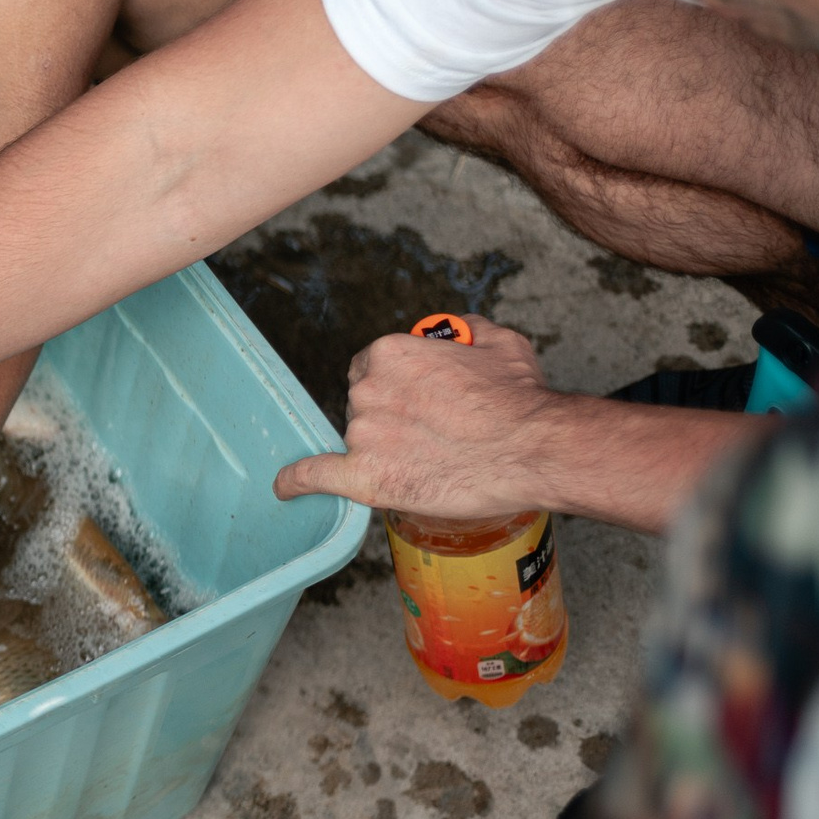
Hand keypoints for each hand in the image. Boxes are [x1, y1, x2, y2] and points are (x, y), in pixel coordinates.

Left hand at [272, 316, 559, 516]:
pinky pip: (317, 476)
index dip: (395, 385)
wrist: (534, 448)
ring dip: (384, 449)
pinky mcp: (366, 477)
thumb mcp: (497, 340)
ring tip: (433, 458)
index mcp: (389, 353)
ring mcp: (364, 434)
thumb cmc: (519, 397)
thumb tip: (456, 332)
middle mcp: (367, 390)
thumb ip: (464, 330)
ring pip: (359, 440)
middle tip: (435, 432)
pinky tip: (284, 488)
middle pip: (362, 403)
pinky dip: (299, 482)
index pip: (370, 367)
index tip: (418, 399)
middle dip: (391, 415)